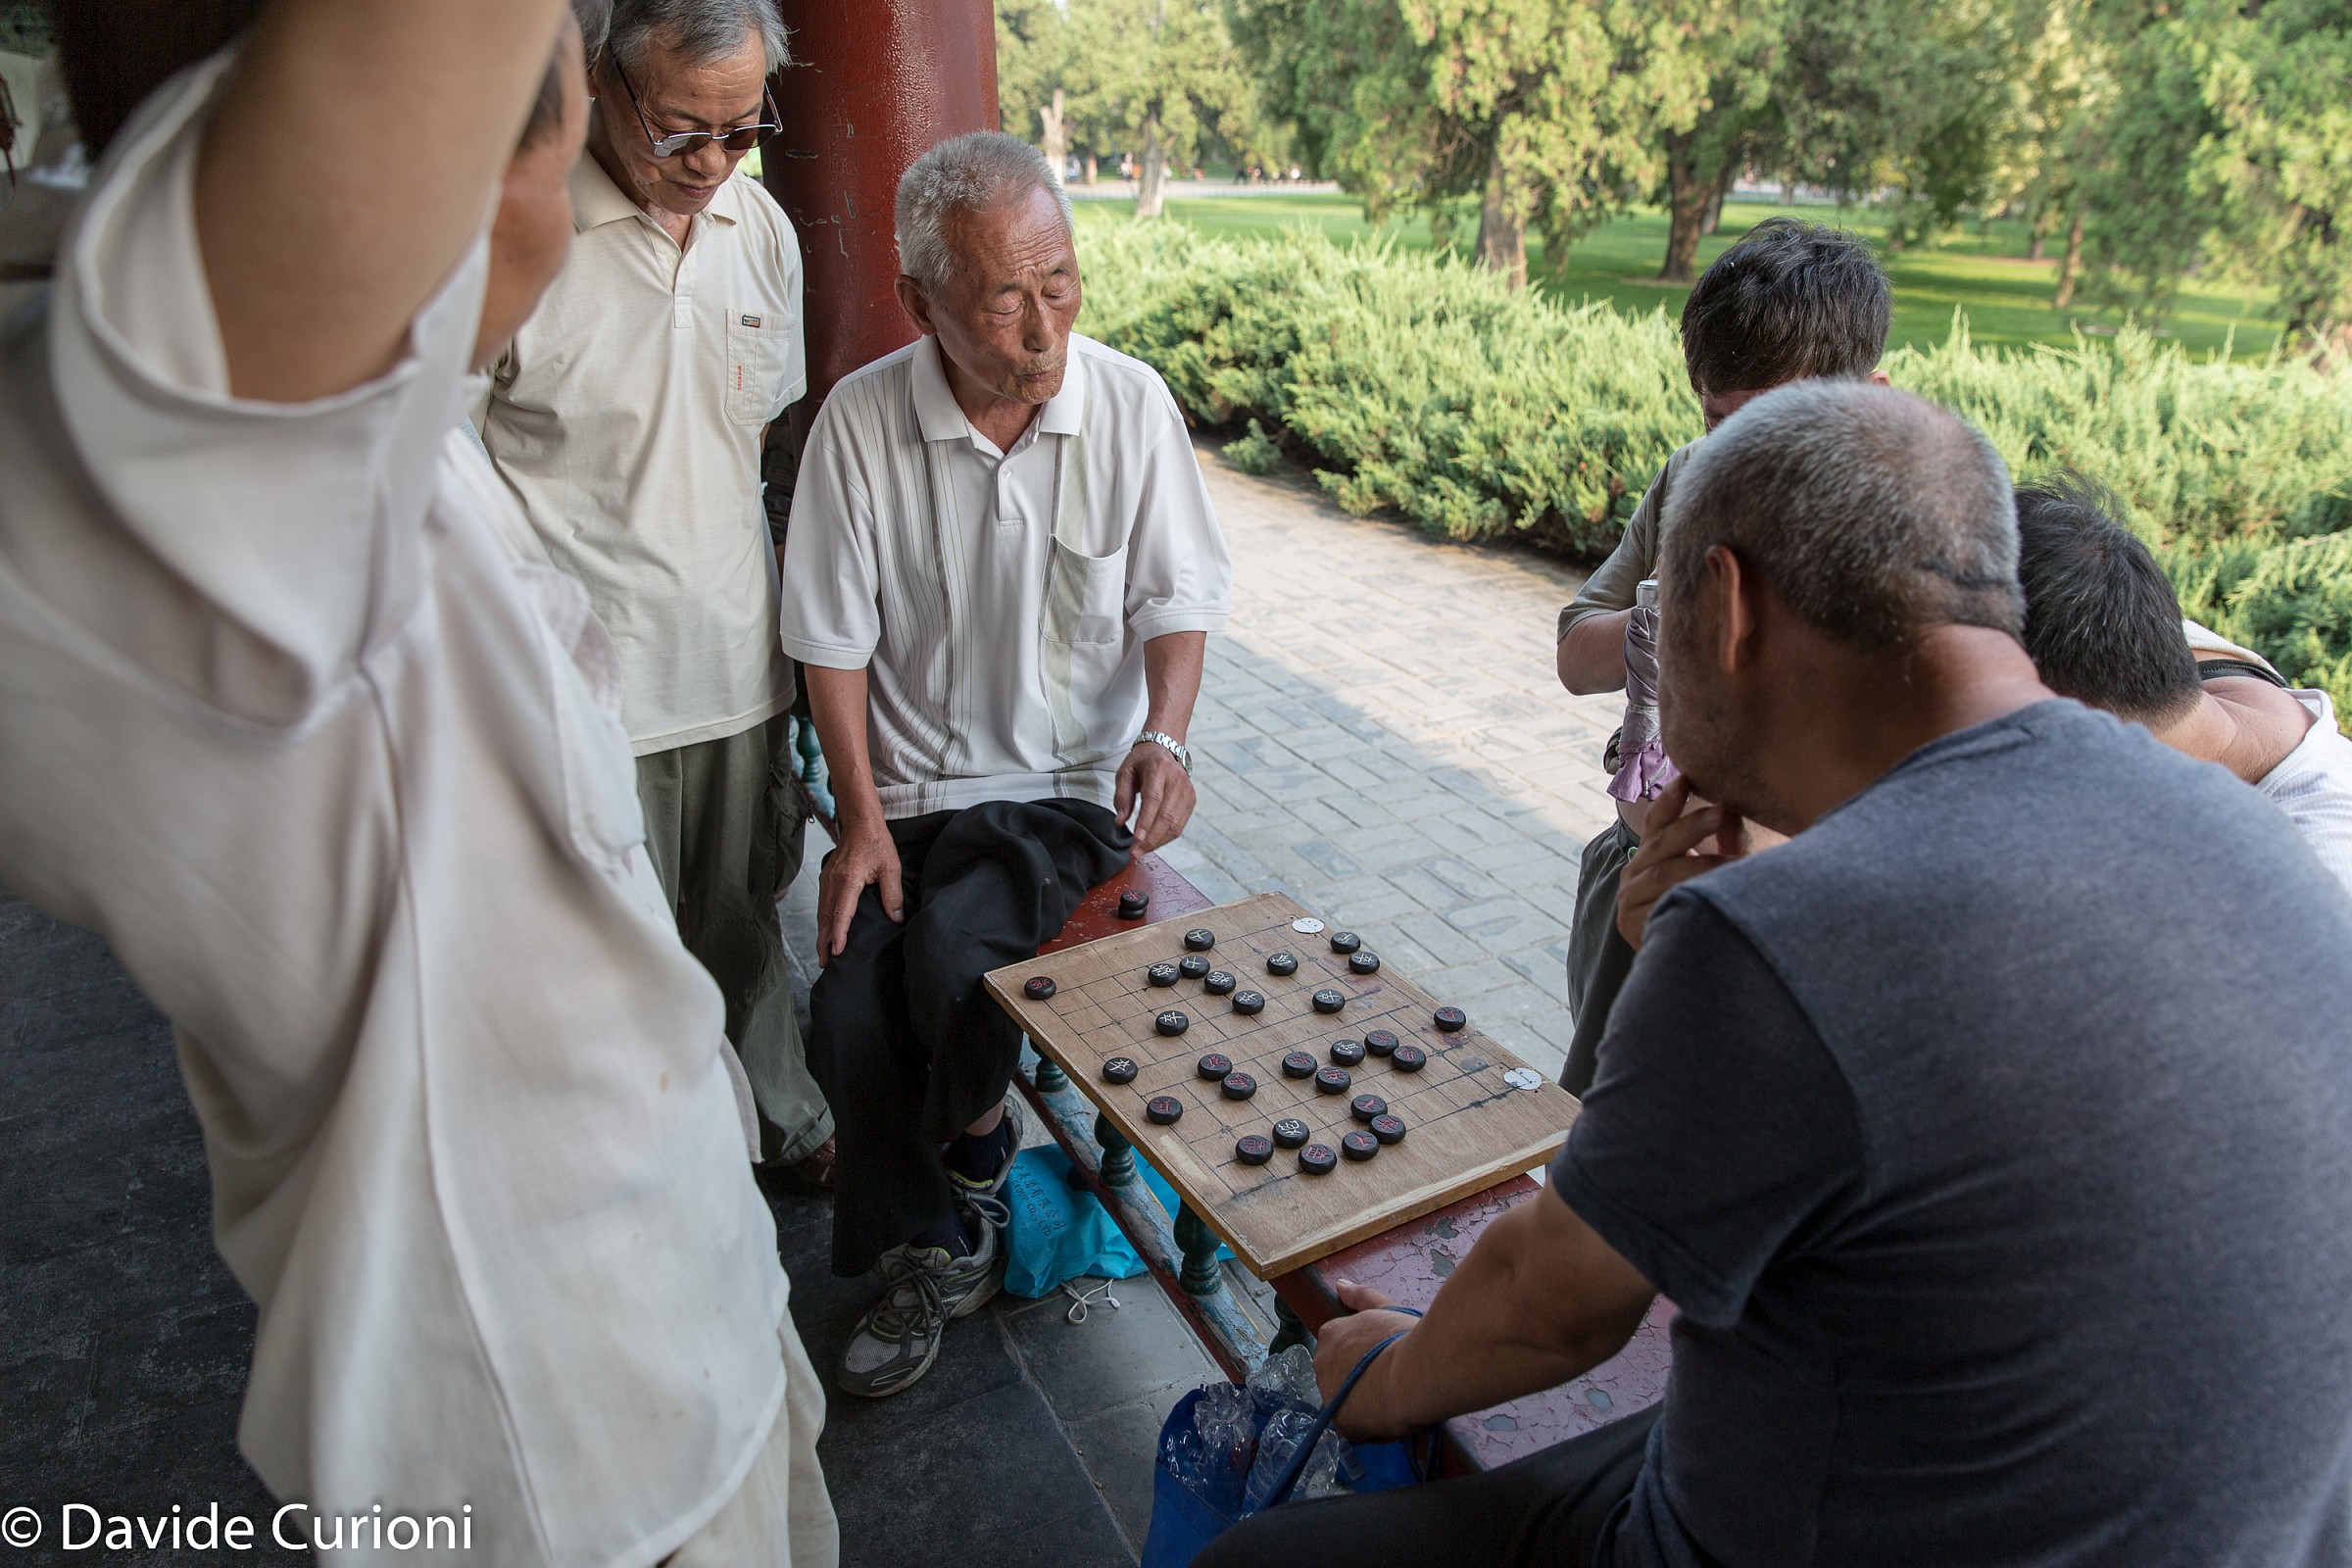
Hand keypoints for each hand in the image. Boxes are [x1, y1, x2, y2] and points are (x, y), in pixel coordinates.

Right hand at [816, 821, 900, 965]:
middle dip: (824, 941)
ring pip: (822, 911)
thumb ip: (892, 894)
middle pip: (826, 916)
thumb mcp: (891, 867)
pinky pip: (822, 904)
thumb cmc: (876, 841)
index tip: (836, 951)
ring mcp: (827, 879)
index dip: (838, 933)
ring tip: (823, 953)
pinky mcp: (826, 878)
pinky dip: (823, 920)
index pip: (842, 912)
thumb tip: (896, 918)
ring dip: (822, 933)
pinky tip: (826, 930)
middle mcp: (833, 881)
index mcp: (849, 879)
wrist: (860, 822)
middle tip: (825, 963)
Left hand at [1114, 741, 1194, 857]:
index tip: (1136, 839)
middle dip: (1150, 838)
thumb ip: (1121, 796)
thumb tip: (1121, 821)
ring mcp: (1187, 790)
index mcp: (1158, 768)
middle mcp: (1177, 779)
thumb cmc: (1142, 762)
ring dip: (1158, 841)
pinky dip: (1166, 837)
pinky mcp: (1191, 800)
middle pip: (1166, 815)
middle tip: (1135, 852)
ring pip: (1175, 823)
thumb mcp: (1125, 772)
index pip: (1153, 799)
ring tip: (1142, 850)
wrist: (1164, 749)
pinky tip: (1153, 842)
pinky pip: (1180, 824)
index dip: (1146, 821)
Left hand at [1312, 1278, 1423, 1441]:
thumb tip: (1340, 1285)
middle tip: (1392, 1378)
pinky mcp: (1342, 1423)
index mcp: (1330, 1335)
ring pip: (1348, 1402)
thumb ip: (1361, 1296)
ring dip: (1365, 1402)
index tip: (1384, 1359)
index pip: (1342, 1349)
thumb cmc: (1403, 1338)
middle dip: (1361, 1379)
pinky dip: (1374, 1424)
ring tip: (1395, 1399)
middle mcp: (1322, 1363)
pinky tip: (1394, 1417)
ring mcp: (1329, 1395)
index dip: (1365, 1357)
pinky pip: (1358, 1426)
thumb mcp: (1384, 1309)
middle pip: (1341, 1375)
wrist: (1414, 1374)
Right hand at [1616, 775, 1746, 948]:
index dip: (1671, 799)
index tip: (1687, 777)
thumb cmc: (1706, 917)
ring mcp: (1629, 900)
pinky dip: (1690, 895)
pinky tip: (1714, 893)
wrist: (1687, 974)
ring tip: (1738, 863)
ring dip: (1703, 863)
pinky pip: (1662, 903)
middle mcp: (1633, 875)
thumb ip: (1723, 845)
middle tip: (1723, 812)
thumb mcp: (1714, 875)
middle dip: (1693, 825)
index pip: (1657, 822)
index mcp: (1649, 859)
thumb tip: (1734, 816)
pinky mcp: (1631, 924)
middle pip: (1662, 843)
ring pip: (1664, 873)